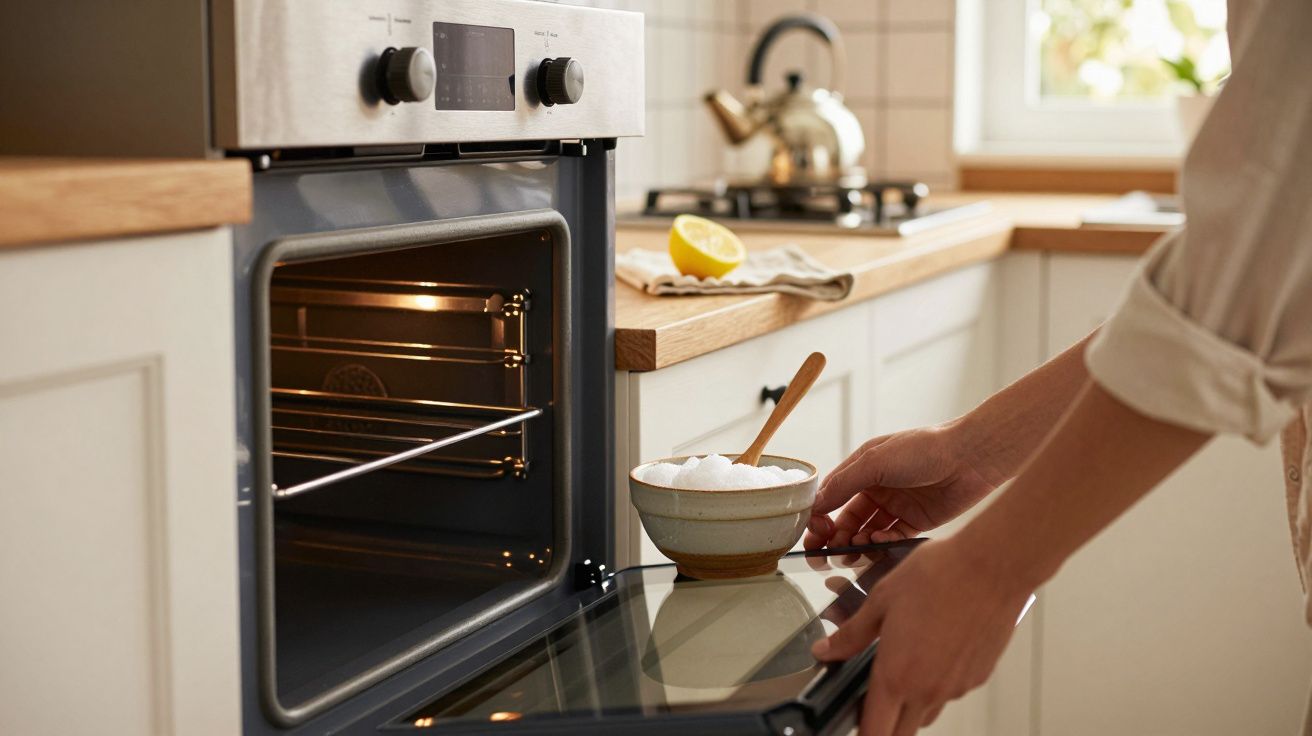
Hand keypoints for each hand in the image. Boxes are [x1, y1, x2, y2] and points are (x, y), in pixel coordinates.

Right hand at [804, 423, 1000, 549]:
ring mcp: (896, 506)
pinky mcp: (916, 521)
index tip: (814, 532)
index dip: (820, 516)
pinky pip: (891, 538)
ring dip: (856, 542)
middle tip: (824, 554)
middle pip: (847, 519)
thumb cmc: (923, 449)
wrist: (970, 458)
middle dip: (834, 537)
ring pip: (867, 532)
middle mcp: (877, 488)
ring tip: (853, 549)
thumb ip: (843, 484)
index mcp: (863, 468)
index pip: (832, 496)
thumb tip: (815, 503)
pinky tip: (880, 540)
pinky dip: (882, 542)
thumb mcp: (875, 461)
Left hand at [812, 538, 1031, 734]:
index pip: (875, 732)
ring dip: (911, 705)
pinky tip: (933, 651)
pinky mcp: (978, 677)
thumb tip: (825, 651)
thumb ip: (852, 634)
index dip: (862, 732)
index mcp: (896, 675)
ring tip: (903, 667)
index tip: (852, 723)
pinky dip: (937, 684)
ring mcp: (956, 687)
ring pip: (926, 714)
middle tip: (873, 702)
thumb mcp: (881, 600)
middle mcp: (928, 690)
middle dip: (884, 726)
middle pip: (901, 734)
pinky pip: (950, 693)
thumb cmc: (938, 576)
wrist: (992, 567)